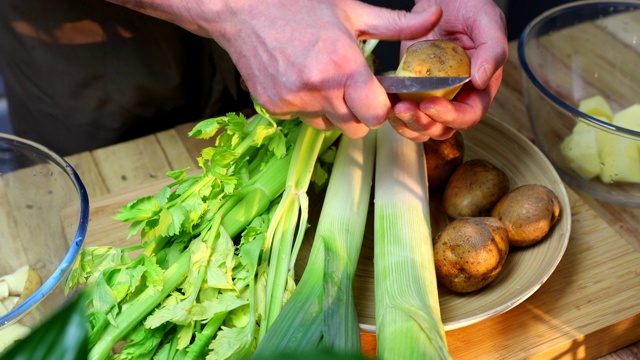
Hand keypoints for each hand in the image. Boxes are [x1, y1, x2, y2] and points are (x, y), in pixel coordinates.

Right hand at [108, 0, 442, 137]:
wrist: (240, 9)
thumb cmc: (296, 5)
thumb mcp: (350, 9)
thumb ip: (395, 24)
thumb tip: (433, 16)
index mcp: (342, 66)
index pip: (376, 115)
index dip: (381, 107)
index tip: (377, 93)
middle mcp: (318, 90)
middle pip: (356, 128)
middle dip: (360, 113)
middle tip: (353, 87)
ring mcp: (293, 102)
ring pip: (329, 127)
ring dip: (334, 111)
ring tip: (324, 80)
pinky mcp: (274, 108)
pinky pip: (303, 120)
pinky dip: (308, 107)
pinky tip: (301, 79)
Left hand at [389, 0, 507, 141]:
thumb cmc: (471, 8)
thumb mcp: (487, 21)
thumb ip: (492, 49)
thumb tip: (481, 79)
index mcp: (480, 88)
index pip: (469, 115)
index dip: (450, 117)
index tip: (430, 105)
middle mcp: (457, 97)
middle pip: (442, 128)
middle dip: (423, 123)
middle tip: (404, 109)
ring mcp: (432, 96)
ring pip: (421, 126)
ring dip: (407, 124)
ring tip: (394, 108)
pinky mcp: (412, 90)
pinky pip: (404, 112)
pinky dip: (394, 114)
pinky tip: (386, 101)